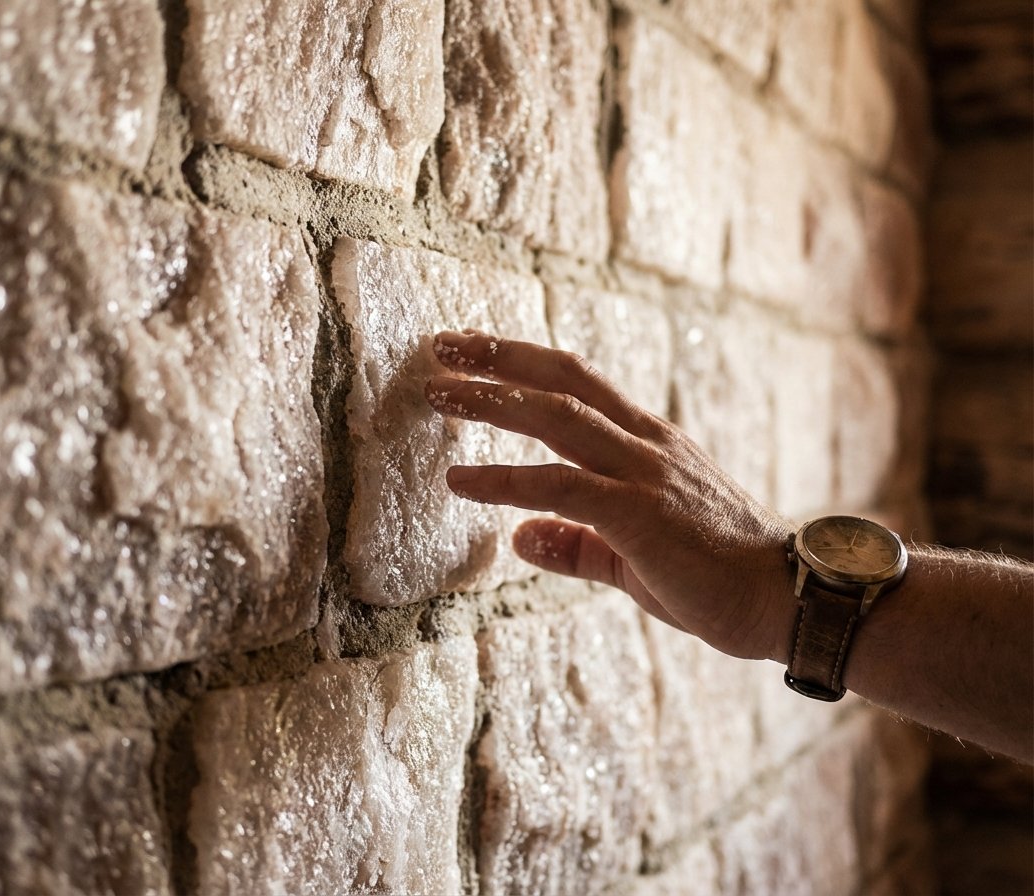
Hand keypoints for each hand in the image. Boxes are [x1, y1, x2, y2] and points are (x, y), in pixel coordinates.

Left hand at [425, 330, 796, 662]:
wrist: (787, 599)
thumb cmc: (716, 577)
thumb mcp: (632, 556)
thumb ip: (575, 544)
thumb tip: (519, 536)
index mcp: (648, 441)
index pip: (577, 382)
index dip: (522, 362)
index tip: (474, 351)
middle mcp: (645, 442)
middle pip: (561, 379)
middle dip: (498, 357)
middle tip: (440, 346)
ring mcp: (644, 472)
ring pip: (556, 417)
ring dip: (492, 400)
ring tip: (437, 393)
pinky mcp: (639, 512)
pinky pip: (560, 485)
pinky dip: (505, 480)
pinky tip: (459, 481)